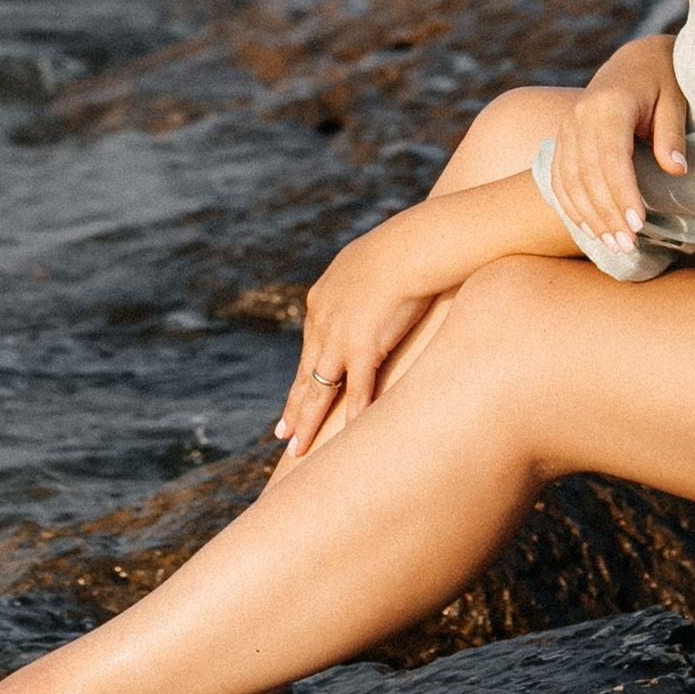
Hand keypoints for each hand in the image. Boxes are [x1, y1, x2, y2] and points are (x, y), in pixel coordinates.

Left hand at [273, 208, 445, 462]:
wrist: (412, 245)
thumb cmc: (401, 248)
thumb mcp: (370, 263)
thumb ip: (363, 284)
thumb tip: (374, 289)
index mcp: (322, 300)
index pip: (310, 349)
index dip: (304, 376)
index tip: (296, 396)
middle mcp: (322, 321)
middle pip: (306, 373)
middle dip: (295, 407)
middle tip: (283, 434)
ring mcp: (339, 337)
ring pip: (319, 389)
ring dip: (308, 421)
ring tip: (297, 448)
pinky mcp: (362, 347)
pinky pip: (356, 391)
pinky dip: (350, 417)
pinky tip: (344, 440)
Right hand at [548, 34, 688, 245]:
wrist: (635, 61)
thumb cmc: (663, 81)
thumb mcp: (675, 100)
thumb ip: (672, 134)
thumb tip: (676, 168)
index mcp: (609, 104)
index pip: (610, 157)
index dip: (622, 193)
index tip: (639, 224)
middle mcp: (580, 116)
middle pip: (587, 174)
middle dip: (606, 214)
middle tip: (628, 246)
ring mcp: (567, 127)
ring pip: (569, 180)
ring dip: (589, 216)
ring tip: (614, 245)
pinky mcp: (563, 138)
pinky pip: (559, 177)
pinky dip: (571, 206)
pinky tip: (589, 230)